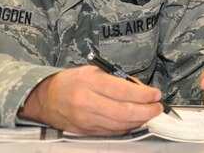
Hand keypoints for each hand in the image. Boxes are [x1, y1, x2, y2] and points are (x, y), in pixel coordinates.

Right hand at [19, 65, 163, 134]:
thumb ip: (118, 80)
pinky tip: (135, 122)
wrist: (46, 98)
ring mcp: (85, 119)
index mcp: (90, 81)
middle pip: (123, 111)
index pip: (122, 91)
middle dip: (146, 111)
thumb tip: (141, 90)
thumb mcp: (95, 70)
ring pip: (119, 124)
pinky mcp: (85, 131)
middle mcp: (86, 101)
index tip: (156, 94)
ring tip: (150, 114)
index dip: (143, 94)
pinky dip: (126, 128)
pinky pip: (111, 132)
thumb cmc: (73, 81)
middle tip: (158, 107)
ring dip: (139, 121)